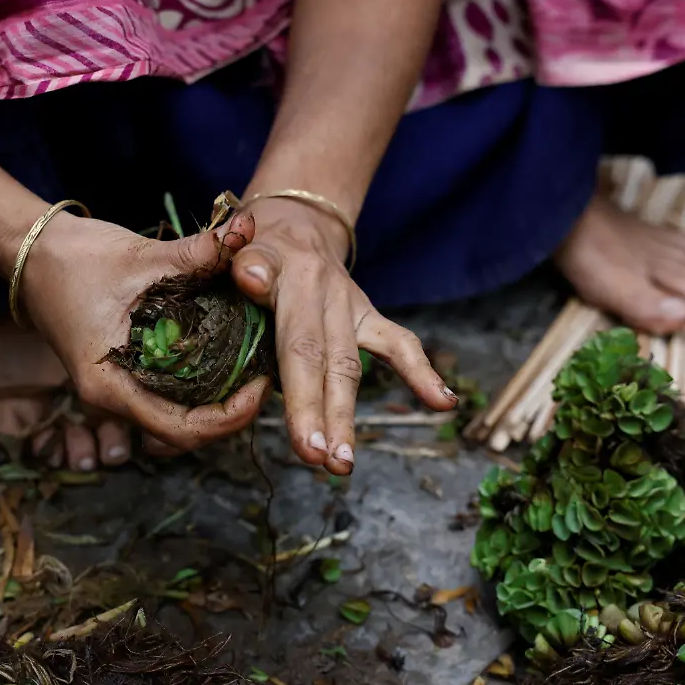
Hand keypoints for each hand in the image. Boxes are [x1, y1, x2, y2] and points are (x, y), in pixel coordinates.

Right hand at [14, 211, 270, 449]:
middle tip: (265, 375)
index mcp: (110, 386)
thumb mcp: (141, 256)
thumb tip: (247, 230)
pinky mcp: (122, 372)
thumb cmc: (76, 258)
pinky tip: (225, 355)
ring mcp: (116, 388)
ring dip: (217, 401)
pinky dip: (199, 384)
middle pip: (184, 431)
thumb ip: (197, 251)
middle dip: (230, 412)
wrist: (32, 252)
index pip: (181, 430)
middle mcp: (112, 397)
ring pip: (177, 416)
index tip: (260, 386)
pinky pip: (167, 395)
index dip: (228, 418)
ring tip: (251, 367)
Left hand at [231, 197, 457, 474]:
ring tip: (342, 465)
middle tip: (321, 462)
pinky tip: (444, 403)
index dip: (301, 397)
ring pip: (351, 366)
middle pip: (329, 362)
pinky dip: (422, 372)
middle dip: (325, 417)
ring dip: (346, 416)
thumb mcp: (240, 242)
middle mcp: (327, 292)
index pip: (299, 345)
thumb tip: (252, 276)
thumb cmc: (252, 243)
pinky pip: (398, 343)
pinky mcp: (367, 315)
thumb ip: (243, 258)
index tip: (305, 444)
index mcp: (293, 277)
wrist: (293, 218)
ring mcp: (351, 305)